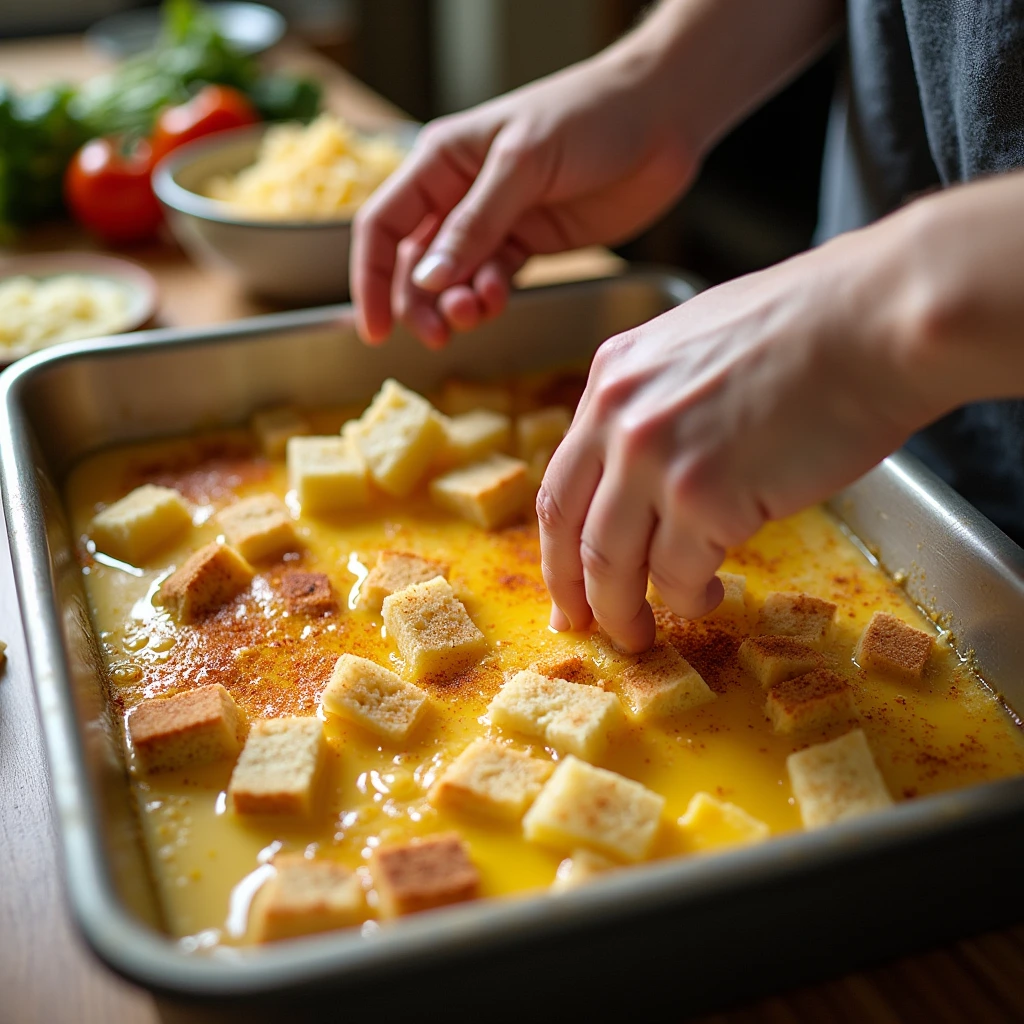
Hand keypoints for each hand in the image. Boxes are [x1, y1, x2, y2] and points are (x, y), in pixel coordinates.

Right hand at [351, 42, 695, 346]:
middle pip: (414, 262)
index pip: (383, 225)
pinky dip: (491, 297)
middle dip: (420, 303)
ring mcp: (496, 220)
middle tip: (439, 334)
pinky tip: (501, 299)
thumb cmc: (590, 116)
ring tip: (477, 313)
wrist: (661, 117)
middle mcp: (459, 193)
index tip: (373, 329)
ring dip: (459, 305)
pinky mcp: (530, 242)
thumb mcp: (523, 164)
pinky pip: (495, 280)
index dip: (371, 278)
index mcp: (441, 161)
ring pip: (455, 279)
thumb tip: (428, 280)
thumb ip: (475, 225)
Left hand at [537, 225, 940, 652]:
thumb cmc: (810, 330)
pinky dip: (688, 598)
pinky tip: (705, 597)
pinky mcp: (705, 497)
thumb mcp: (694, 349)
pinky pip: (677, 574)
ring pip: (612, 564)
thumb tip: (639, 477)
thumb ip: (652, 407)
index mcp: (612, 378)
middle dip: (575, 592)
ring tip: (640, 635)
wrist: (875, 322)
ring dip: (623, 612)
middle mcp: (619, 417)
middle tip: (585, 628)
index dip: (557, 545)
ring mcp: (656, 458)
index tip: (564, 582)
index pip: (562, 482)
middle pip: (570, 529)